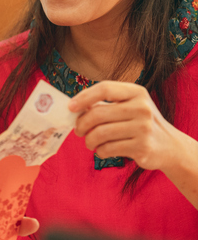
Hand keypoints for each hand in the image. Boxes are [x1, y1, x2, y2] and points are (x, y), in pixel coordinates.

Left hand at [69, 81, 194, 171]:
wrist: (169, 146)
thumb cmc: (140, 123)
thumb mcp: (129, 106)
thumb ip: (106, 104)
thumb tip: (74, 108)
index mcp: (137, 92)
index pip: (105, 88)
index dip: (83, 97)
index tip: (70, 107)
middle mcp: (142, 108)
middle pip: (98, 113)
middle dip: (82, 124)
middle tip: (78, 130)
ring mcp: (144, 128)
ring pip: (100, 133)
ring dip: (89, 140)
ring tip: (90, 142)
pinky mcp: (142, 147)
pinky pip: (108, 148)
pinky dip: (100, 151)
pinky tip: (102, 150)